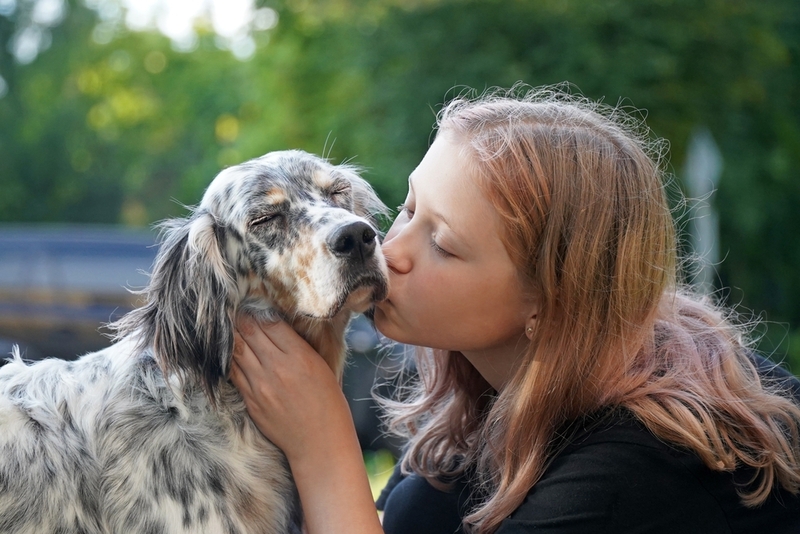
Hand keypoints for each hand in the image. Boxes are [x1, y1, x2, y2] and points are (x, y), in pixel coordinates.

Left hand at [230, 317, 349, 461]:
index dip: (260, 310)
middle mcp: (277, 368)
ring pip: (237, 349)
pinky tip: (230, 349)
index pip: (270, 323)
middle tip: (236, 307)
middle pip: (250, 332)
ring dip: (233, 334)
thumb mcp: (321, 367)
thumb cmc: (328, 403)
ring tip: (229, 323)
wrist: (319, 443)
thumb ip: (299, 346)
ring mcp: (260, 385)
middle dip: (242, 318)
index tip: (255, 303)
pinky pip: (233, 372)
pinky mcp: (250, 400)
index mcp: (300, 356)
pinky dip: (231, 357)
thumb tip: (277, 326)